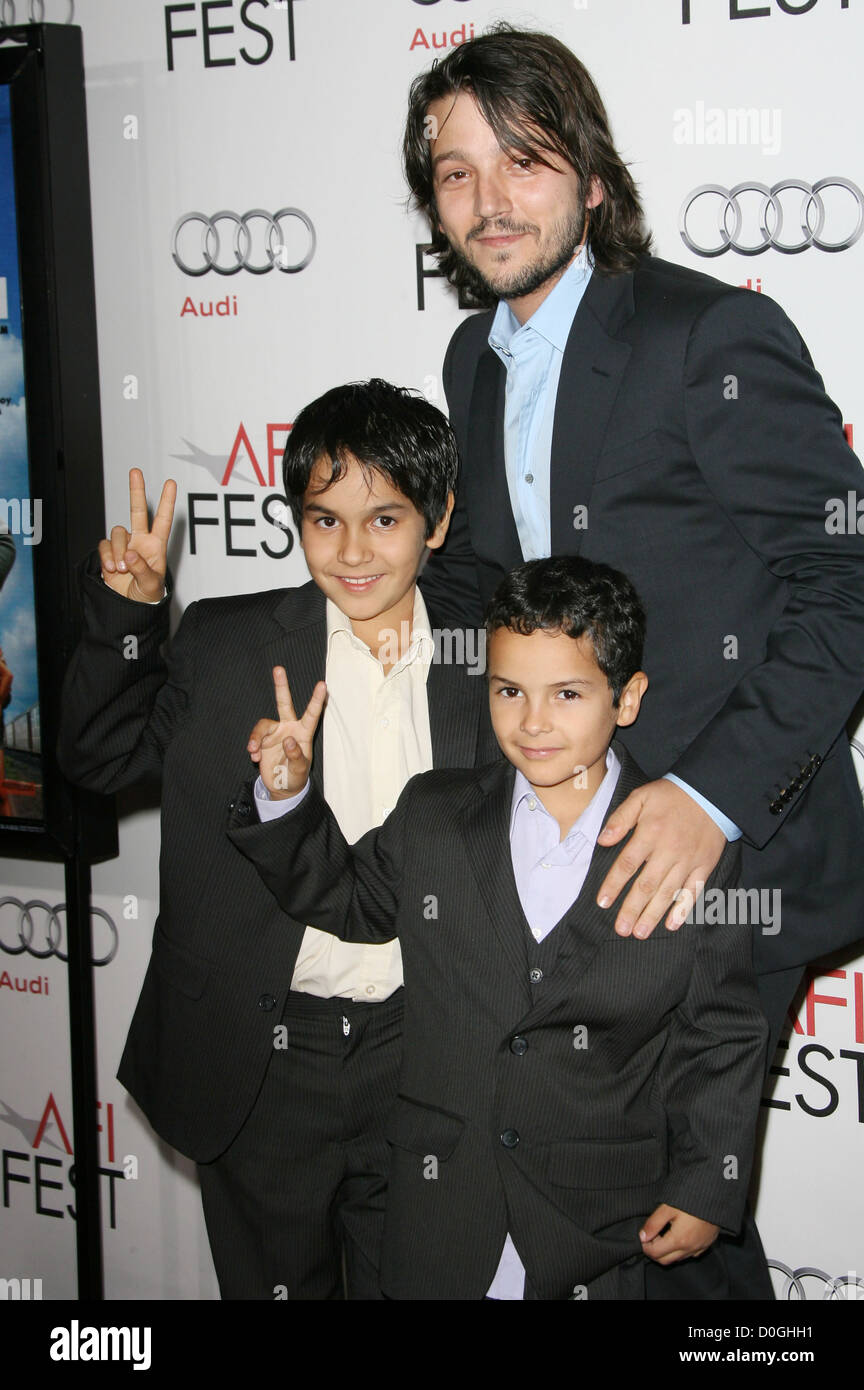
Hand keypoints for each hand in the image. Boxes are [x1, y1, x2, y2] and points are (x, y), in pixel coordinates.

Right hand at [98, 467, 175, 601]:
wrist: (129, 606)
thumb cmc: (147, 595)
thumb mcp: (151, 585)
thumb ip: (142, 570)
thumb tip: (131, 554)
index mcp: (156, 545)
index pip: (163, 520)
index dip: (166, 502)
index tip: (170, 483)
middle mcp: (140, 540)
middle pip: (137, 511)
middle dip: (136, 491)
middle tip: (136, 471)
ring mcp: (124, 545)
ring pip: (117, 532)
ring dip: (118, 550)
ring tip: (122, 569)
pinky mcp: (109, 552)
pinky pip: (105, 545)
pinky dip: (107, 556)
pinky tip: (112, 569)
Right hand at [247, 666, 326, 798]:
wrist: (282, 787)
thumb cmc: (296, 777)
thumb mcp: (299, 771)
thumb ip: (296, 756)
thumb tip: (288, 740)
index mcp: (303, 733)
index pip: (312, 714)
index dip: (316, 699)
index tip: (323, 685)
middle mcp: (288, 728)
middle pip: (284, 703)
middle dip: (281, 686)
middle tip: (278, 668)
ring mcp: (274, 733)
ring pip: (262, 724)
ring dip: (255, 737)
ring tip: (253, 752)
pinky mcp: (262, 740)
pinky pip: (254, 738)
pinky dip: (252, 747)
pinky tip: (255, 757)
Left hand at [596, 779, 724, 936]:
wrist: (711, 792)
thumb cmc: (671, 796)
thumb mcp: (641, 797)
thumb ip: (620, 818)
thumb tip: (603, 840)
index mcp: (650, 833)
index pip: (627, 864)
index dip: (614, 885)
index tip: (603, 903)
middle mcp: (668, 850)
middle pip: (647, 885)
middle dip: (632, 909)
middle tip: (621, 929)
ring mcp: (688, 860)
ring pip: (668, 892)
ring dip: (653, 914)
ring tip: (640, 932)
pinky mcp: (704, 865)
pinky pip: (693, 891)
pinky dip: (683, 909)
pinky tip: (671, 924)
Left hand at [639, 1204, 718, 1264]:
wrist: (715, 1195)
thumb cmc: (691, 1199)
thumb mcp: (668, 1207)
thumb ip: (653, 1224)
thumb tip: (642, 1237)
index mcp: (678, 1240)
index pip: (655, 1253)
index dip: (645, 1246)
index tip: (642, 1236)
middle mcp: (690, 1248)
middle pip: (665, 1260)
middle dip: (654, 1251)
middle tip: (650, 1236)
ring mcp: (700, 1248)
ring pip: (678, 1258)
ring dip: (667, 1252)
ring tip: (663, 1234)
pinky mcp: (707, 1244)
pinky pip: (691, 1254)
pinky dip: (681, 1250)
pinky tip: (678, 1236)